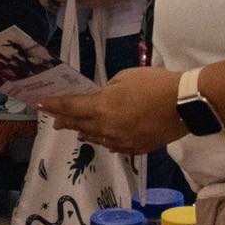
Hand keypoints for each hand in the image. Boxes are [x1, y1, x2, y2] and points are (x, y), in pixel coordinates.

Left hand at [40, 67, 187, 154]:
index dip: (54, 106)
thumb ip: (109, 90)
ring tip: (75, 131)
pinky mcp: (137, 148)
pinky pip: (114, 146)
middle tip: (54, 120)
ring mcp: (122, 141)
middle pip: (80, 125)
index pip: (71, 107)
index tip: (40, 105)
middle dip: (65, 121)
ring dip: (83, 132)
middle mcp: (107, 128)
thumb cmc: (154, 84)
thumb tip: (106, 99)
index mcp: (101, 108)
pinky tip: (102, 140)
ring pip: (96, 138)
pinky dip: (105, 141)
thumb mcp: (125, 77)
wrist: (184, 104)